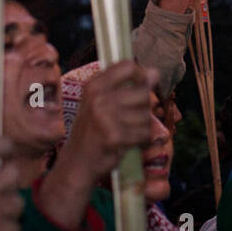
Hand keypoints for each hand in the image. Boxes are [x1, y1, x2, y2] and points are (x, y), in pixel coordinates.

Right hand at [61, 61, 157, 179]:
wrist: (76, 164)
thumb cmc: (91, 132)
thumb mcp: (98, 103)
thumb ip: (125, 87)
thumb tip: (155, 72)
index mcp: (93, 86)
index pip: (128, 66)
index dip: (141, 75)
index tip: (141, 85)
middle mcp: (98, 98)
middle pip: (143, 92)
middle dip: (143, 107)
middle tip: (129, 119)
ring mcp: (106, 118)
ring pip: (146, 115)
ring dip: (142, 126)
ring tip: (126, 132)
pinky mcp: (116, 137)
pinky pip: (145, 133)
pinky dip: (142, 140)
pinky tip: (129, 143)